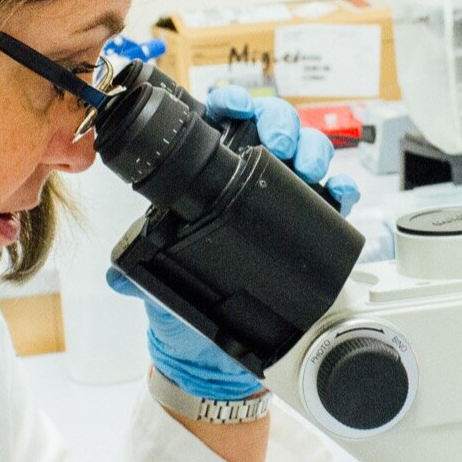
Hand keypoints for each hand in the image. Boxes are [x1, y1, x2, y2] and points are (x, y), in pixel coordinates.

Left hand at [106, 87, 357, 400]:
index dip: (230, 103)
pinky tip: (339, 192)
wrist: (211, 358)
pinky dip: (343, 189)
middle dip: (282, 123)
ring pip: (308, 154)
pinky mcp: (310, 226)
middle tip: (278, 143)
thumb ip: (136, 273)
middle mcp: (248, 181)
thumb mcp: (154, 279)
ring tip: (309, 166)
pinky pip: (333, 198)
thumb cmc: (181, 308)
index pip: (222, 123)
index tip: (230, 107)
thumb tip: (119, 276)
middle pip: (274, 128)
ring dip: (313, 150)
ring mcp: (283, 200)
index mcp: (208, 177)